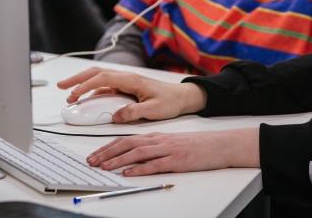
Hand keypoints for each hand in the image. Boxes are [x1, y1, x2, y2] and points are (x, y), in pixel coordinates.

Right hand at [57, 67, 206, 121]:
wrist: (182, 97)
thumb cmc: (170, 101)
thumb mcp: (153, 110)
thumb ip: (133, 113)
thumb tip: (115, 116)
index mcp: (131, 80)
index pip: (103, 79)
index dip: (85, 85)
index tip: (73, 95)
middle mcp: (126, 77)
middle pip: (96, 73)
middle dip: (77, 79)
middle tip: (60, 87)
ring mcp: (125, 82)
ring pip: (99, 78)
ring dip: (82, 84)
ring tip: (68, 94)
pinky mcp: (125, 88)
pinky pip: (105, 87)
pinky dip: (92, 90)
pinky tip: (85, 99)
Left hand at [86, 128, 259, 174]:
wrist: (219, 144)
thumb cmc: (196, 146)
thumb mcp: (171, 143)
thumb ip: (153, 149)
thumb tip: (132, 160)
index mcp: (156, 136)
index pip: (126, 139)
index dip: (108, 147)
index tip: (95, 154)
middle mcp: (159, 141)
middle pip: (127, 144)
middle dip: (107, 153)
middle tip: (92, 161)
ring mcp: (167, 150)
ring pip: (137, 153)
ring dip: (118, 161)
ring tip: (104, 167)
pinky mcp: (177, 161)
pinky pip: (155, 165)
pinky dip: (140, 169)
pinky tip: (129, 173)